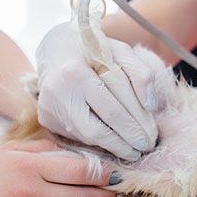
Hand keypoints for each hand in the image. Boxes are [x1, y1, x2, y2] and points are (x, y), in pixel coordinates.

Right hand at [0, 140, 116, 196]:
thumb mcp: (13, 152)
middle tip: (115, 193)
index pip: (81, 170)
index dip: (103, 173)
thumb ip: (47, 150)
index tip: (115, 174)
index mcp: (31, 167)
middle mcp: (32, 192)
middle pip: (84, 196)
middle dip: (105, 196)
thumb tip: (79, 153)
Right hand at [36, 22, 157, 160]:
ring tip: (132, 148)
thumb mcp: (122, 52)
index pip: (111, 110)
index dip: (133, 129)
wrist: (57, 47)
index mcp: (76, 72)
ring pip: (86, 137)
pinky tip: (113, 139)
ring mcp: (49, 107)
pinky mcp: (46, 117)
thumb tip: (151, 105)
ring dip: (112, 145)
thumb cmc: (96, 49)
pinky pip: (76, 135)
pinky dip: (97, 140)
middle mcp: (57, 92)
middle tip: (143, 149)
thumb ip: (142, 73)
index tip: (151, 139)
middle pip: (96, 130)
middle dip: (124, 144)